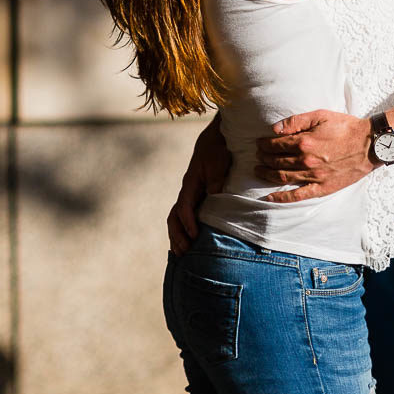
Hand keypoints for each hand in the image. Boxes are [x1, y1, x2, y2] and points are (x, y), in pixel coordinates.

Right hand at [168, 120, 230, 253]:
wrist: (215, 139)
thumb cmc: (217, 150)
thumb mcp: (218, 161)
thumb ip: (215, 179)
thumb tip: (214, 196)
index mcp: (190, 184)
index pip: (184, 207)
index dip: (188, 223)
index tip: (195, 236)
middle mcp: (187, 192)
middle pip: (175, 217)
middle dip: (177, 235)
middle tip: (185, 251)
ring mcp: (190, 195)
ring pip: (176, 219)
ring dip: (176, 236)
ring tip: (181, 254)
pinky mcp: (196, 198)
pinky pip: (183, 217)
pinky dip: (181, 231)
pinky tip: (185, 244)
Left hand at [254, 109, 374, 202]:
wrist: (371, 144)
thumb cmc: (346, 127)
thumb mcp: (320, 116)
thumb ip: (296, 121)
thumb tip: (274, 129)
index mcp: (304, 142)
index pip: (275, 145)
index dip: (264, 144)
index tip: (259, 143)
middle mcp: (307, 161)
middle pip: (276, 161)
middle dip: (263, 158)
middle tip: (258, 155)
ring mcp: (314, 176)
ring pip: (282, 177)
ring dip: (266, 174)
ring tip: (258, 170)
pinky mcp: (323, 188)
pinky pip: (298, 195)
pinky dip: (282, 197)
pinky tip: (270, 197)